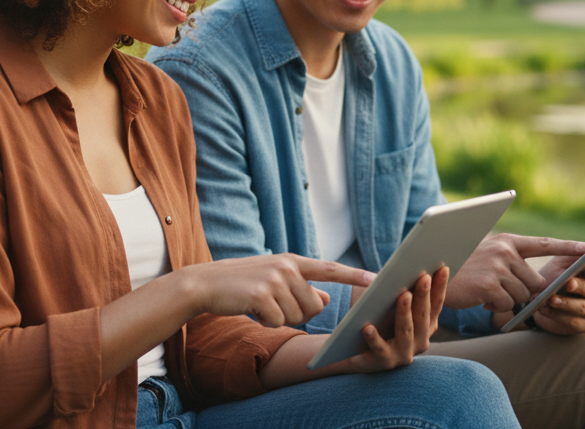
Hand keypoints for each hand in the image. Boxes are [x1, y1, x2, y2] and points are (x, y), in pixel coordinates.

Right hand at [184, 253, 374, 327]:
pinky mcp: (262, 295)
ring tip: (260, 305)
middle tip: (274, 306)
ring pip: (297, 316)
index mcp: (293, 261)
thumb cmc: (242, 284)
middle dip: (299, 314)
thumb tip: (326, 301)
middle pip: (314, 306)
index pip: (331, 269)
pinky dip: (266, 323)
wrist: (205, 283)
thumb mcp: (274, 279)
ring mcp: (274, 280)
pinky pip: (278, 322)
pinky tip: (252, 310)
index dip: (355, 275)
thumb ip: (302, 288)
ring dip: (280, 319)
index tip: (378, 280)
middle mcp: (287, 267)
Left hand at [342, 265, 448, 372]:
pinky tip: (368, 327)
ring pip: (406, 332)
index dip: (440, 287)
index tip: (443, 268)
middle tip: (423, 277)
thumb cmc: (379, 323)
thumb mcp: (392, 306)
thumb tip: (406, 267)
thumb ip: (403, 292)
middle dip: (423, 296)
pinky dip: (374, 338)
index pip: (436, 305)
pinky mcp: (384, 362)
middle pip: (423, 316)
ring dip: (405, 313)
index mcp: (426, 326)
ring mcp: (404, 353)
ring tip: (403, 296)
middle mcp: (420, 341)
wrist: (356, 354)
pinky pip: (379, 349)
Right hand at [445, 234, 584, 312]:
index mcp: (507, 241)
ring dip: (508, 300)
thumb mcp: (489, 258)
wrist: (430, 275)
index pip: (544, 243)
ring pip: (523, 295)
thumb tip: (538, 287)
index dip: (567, 247)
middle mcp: (505, 251)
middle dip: (523, 291)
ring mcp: (498, 268)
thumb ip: (512, 264)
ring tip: (486, 291)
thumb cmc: (461, 269)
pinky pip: (507, 305)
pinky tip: (480, 298)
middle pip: (535, 282)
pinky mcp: (490, 286)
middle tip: (501, 290)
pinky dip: (496, 307)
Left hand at [531, 255, 584, 334]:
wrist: (542, 299)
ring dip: (566, 303)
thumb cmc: (555, 275)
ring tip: (551, 299)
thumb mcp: (561, 262)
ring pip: (583, 308)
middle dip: (581, 286)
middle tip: (568, 283)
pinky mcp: (584, 325)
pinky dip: (557, 315)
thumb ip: (572, 254)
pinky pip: (572, 321)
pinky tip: (544, 309)